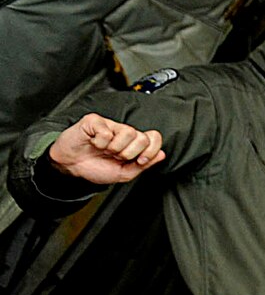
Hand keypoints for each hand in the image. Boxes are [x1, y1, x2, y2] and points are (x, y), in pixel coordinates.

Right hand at [48, 114, 163, 184]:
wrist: (72, 167)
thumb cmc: (96, 168)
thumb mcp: (124, 173)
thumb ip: (144, 165)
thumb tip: (162, 154)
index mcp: (133, 144)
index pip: (154, 138)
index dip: (151, 151)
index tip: (140, 161)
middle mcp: (123, 132)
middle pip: (142, 137)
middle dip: (130, 153)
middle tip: (116, 156)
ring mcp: (110, 125)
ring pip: (128, 133)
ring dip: (115, 148)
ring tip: (105, 150)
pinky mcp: (94, 121)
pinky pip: (106, 132)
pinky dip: (99, 143)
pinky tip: (94, 143)